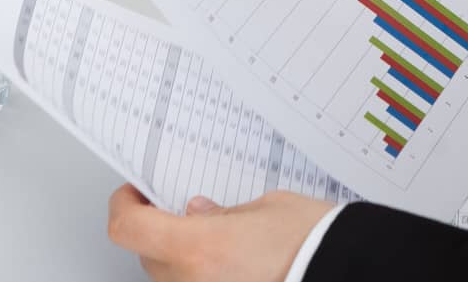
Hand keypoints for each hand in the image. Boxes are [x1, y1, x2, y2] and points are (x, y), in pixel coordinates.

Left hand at [106, 185, 333, 281]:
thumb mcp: (267, 208)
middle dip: (157, 230)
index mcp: (199, 248)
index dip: (123, 206)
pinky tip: (226, 261)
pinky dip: (202, 273)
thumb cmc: (313, 242)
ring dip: (180, 256)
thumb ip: (224, 213)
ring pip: (170, 277)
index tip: (133, 193)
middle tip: (177, 210)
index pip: (129, 229)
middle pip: (147, 255)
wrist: (344, 271)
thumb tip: (199, 214)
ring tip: (213, 238)